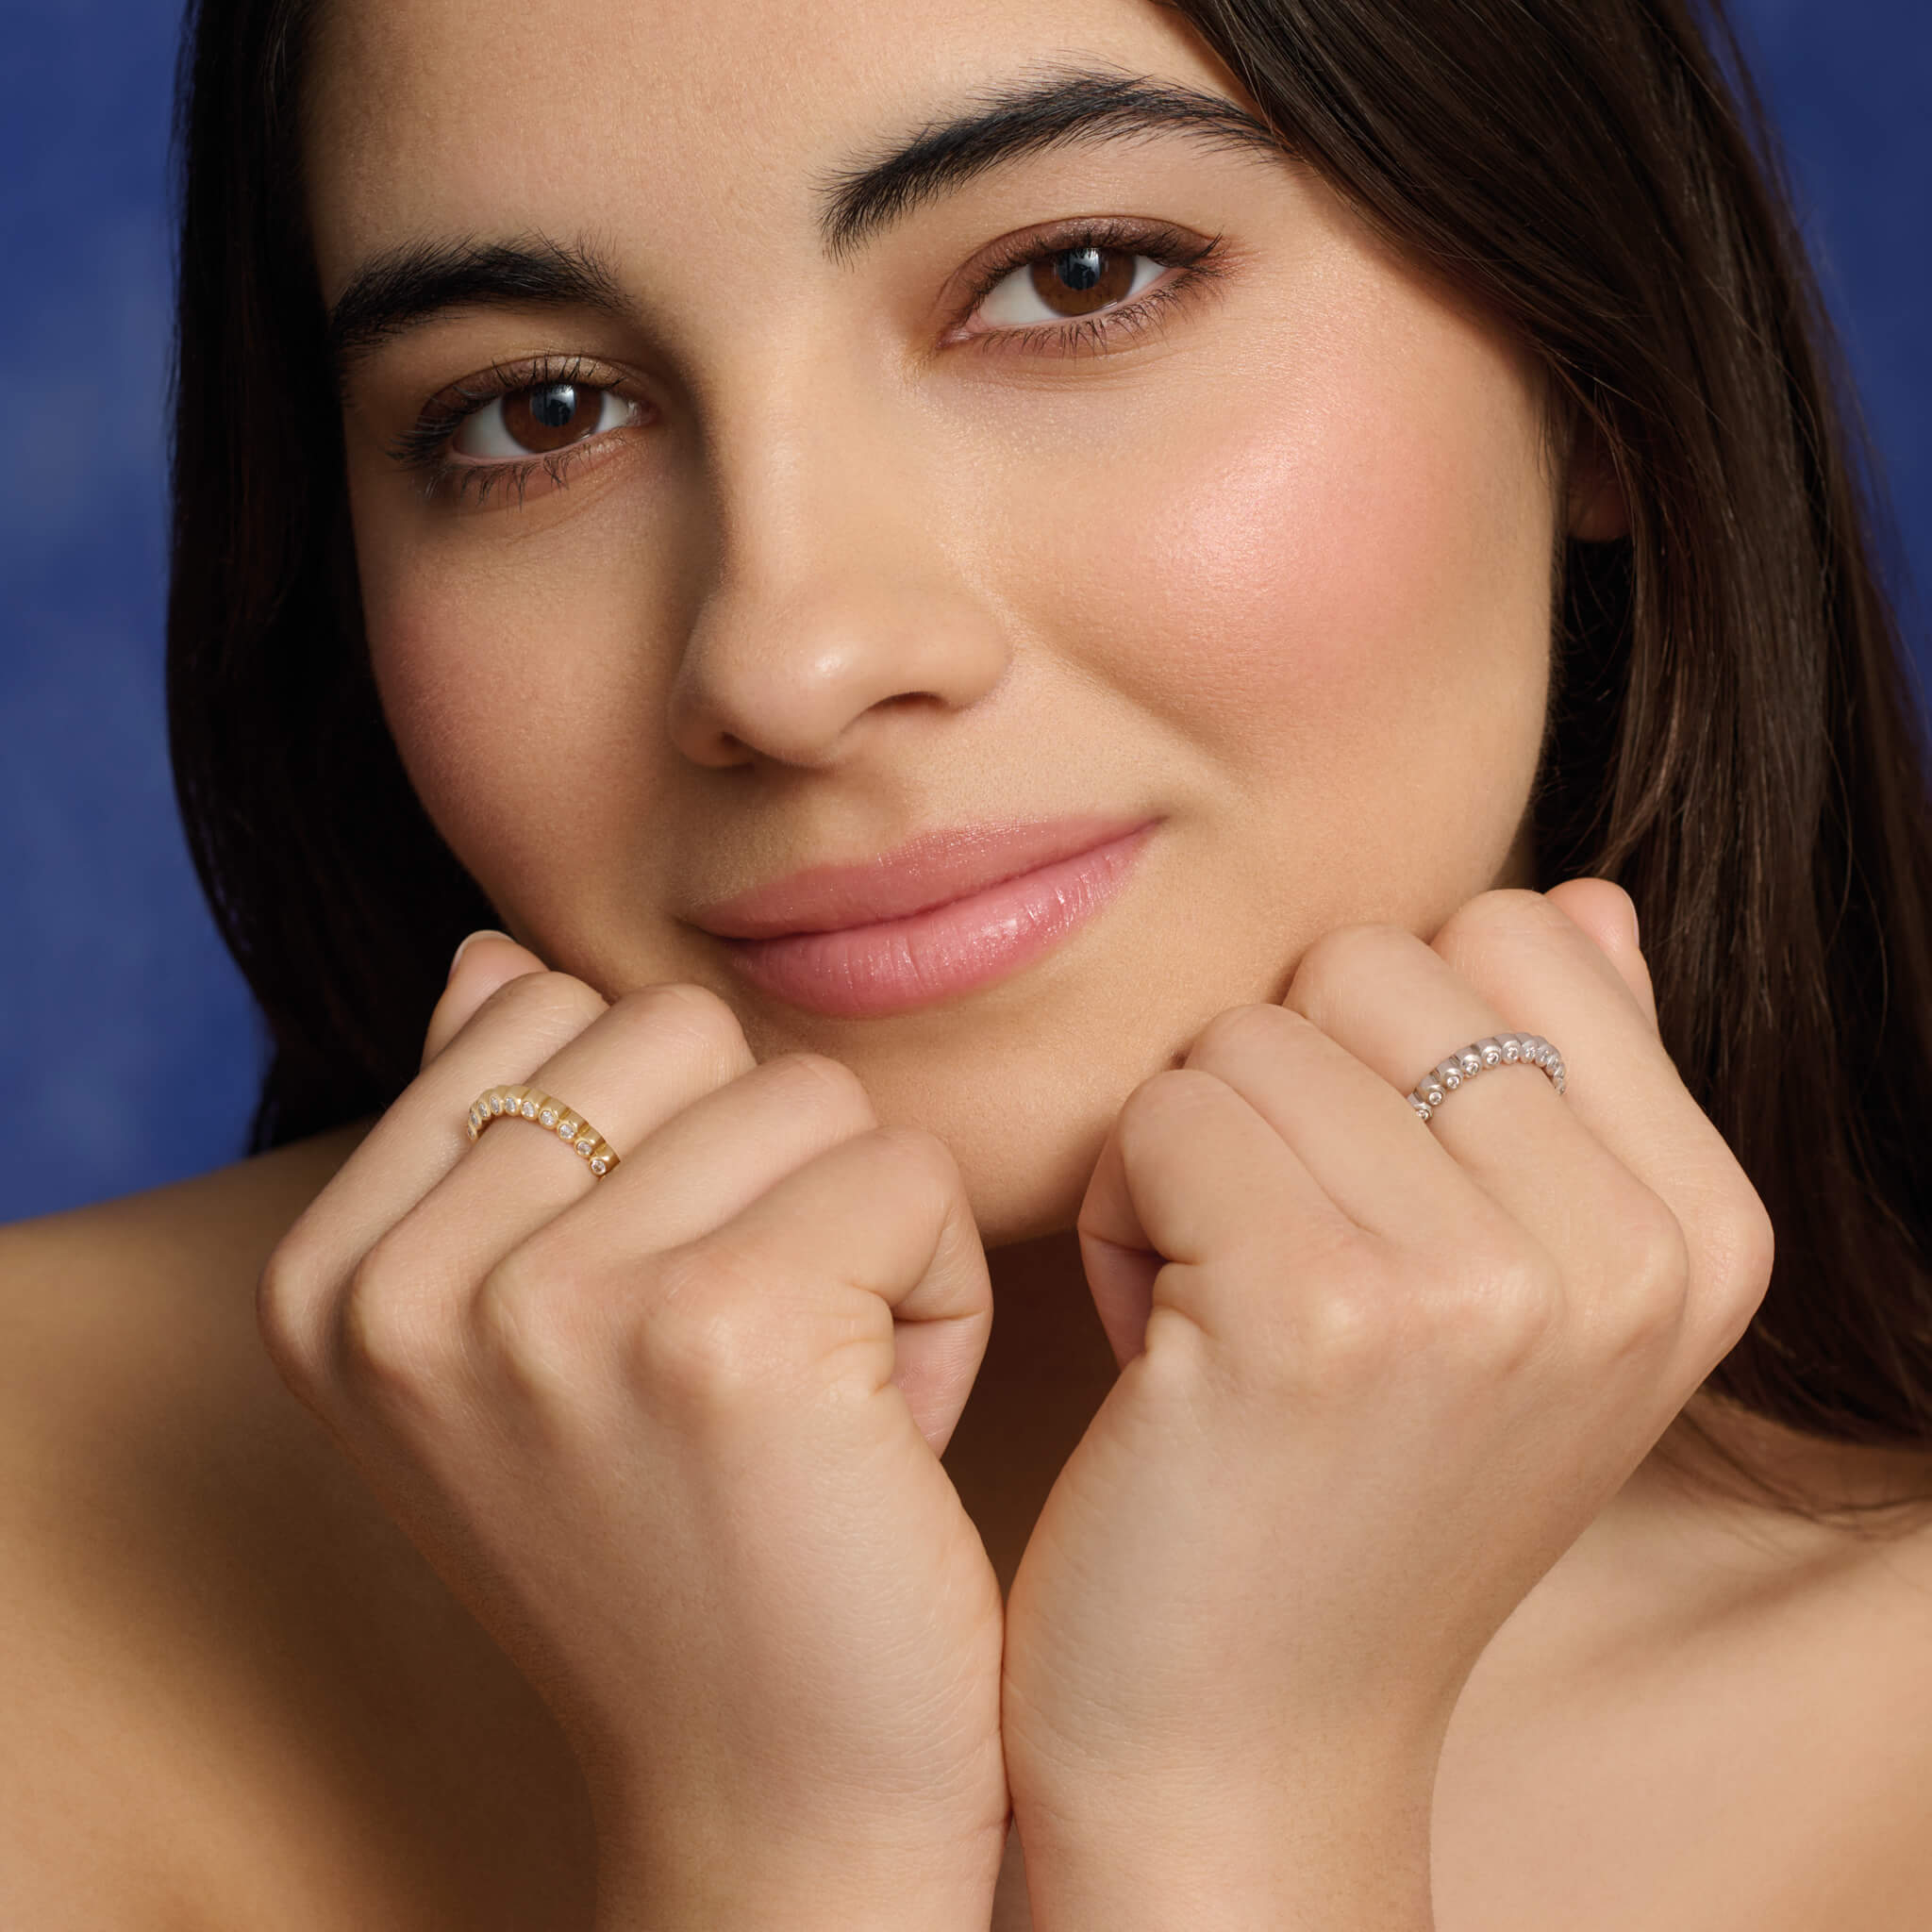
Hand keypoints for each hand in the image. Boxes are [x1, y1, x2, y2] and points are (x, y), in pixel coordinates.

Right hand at [257, 937, 1008, 1930]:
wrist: (771, 1797)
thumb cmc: (678, 1542)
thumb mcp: (524, 1347)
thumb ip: (494, 1135)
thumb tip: (494, 953)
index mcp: (333, 1276)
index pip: (544, 1008)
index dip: (662, 1141)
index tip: (655, 1313)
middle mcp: (403, 1287)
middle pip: (682, 1031)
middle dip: (765, 1172)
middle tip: (759, 1353)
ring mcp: (549, 1309)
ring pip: (806, 1094)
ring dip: (857, 1235)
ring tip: (821, 1396)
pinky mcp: (720, 1336)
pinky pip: (905, 1177)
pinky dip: (937, 1293)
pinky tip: (885, 1432)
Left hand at [1000, 881, 1774, 1928]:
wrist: (1239, 1743)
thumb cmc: (1347, 1491)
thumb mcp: (1516, 1297)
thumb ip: (1567, 1085)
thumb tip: (1584, 896)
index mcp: (1700, 1230)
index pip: (1511, 928)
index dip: (1386, 1048)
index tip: (1373, 1205)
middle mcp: (1626, 1255)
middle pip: (1368, 962)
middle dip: (1283, 1089)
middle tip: (1276, 1260)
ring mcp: (1486, 1286)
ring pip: (1251, 1034)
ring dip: (1191, 1157)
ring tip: (1219, 1315)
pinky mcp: (1320, 1315)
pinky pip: (1164, 1113)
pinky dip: (1121, 1213)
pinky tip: (1160, 1349)